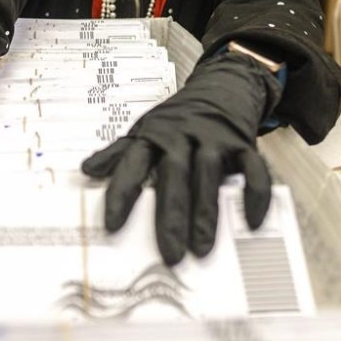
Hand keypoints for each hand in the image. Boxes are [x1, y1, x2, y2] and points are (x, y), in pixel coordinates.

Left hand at [81, 51, 282, 264]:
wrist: (221, 86)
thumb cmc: (178, 119)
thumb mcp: (145, 130)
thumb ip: (119, 154)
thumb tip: (87, 170)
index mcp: (153, 136)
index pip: (132, 165)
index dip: (121, 195)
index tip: (112, 225)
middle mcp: (181, 136)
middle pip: (173, 176)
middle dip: (171, 216)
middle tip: (169, 254)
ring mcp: (213, 139)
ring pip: (208, 176)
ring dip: (206, 213)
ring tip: (201, 248)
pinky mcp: (242, 143)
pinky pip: (252, 169)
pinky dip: (253, 195)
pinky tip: (250, 222)